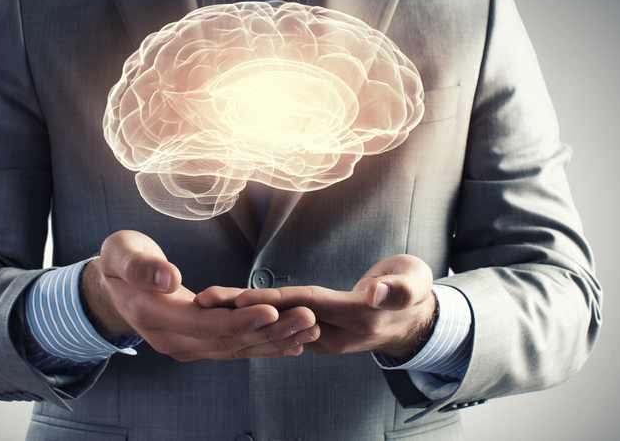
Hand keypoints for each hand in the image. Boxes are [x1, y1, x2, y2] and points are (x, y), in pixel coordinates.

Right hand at [80, 230, 319, 361]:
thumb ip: (141, 266)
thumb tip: (168, 278)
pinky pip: (235, 349)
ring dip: (275, 342)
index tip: (272, 309)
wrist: (111, 287)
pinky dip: (264, 346)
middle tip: (308, 318)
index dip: (240, 320)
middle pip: (228, 342)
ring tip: (310, 329)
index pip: (205, 324)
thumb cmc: (120, 262)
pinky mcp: (198, 343)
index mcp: (155, 317)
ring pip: (236, 349)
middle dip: (271, 332)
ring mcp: (186, 346)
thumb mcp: (121, 253)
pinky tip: (294, 344)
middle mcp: (173, 340)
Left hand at [195, 255, 436, 359]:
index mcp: (357, 317)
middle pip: (282, 316)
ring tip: (205, 303)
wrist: (415, 319)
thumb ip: (398, 288)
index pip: (306, 306)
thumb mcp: (414, 282)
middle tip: (203, 300)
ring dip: (241, 314)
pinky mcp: (316, 334)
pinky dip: (255, 316)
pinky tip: (229, 309)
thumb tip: (377, 294)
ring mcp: (325, 337)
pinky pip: (281, 324)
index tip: (239, 298)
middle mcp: (335, 332)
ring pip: (277, 322)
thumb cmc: (414, 290)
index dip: (273, 302)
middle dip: (241, 308)